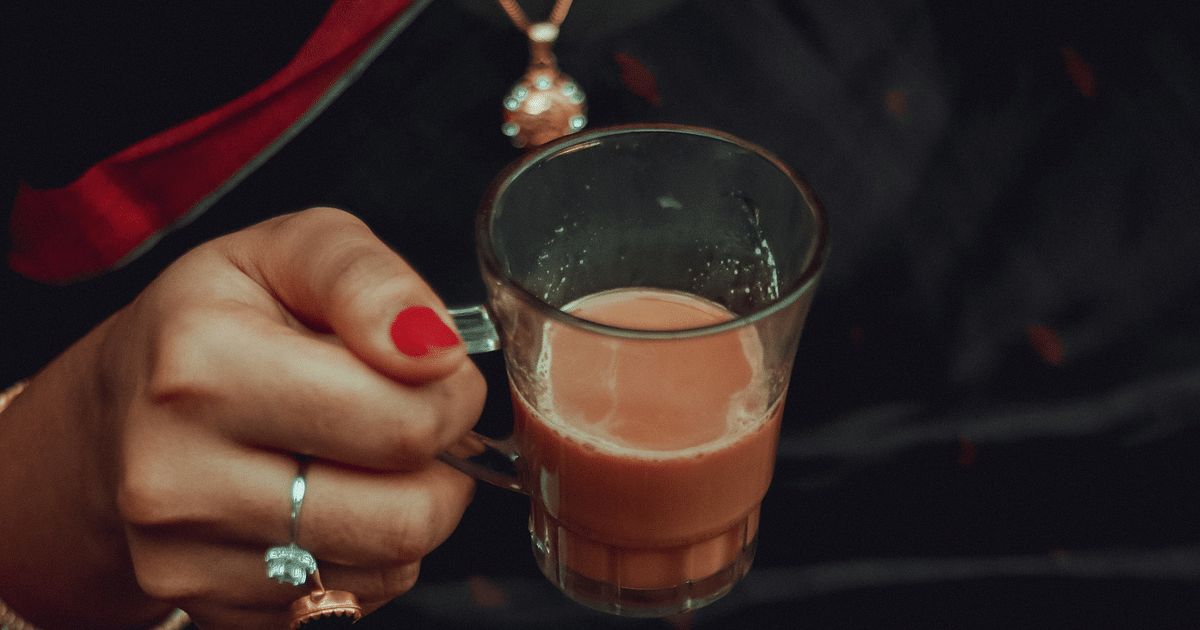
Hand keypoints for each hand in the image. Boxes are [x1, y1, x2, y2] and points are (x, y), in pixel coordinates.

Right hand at [0, 208, 485, 628]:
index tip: (437, 373)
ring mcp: (184, 554)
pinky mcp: (205, 605)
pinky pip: (349, 602)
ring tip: (375, 458)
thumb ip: (370, 281)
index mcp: (203, 364)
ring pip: (388, 567)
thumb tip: (435, 349)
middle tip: (418, 420)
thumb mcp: (293, 250)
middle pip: (404, 515)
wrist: (118, 411)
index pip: (404, 423)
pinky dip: (368, 555)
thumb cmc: (220, 319)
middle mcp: (177, 473)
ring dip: (413, 510)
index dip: (453, 397)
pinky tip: (334, 500)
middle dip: (443, 463)